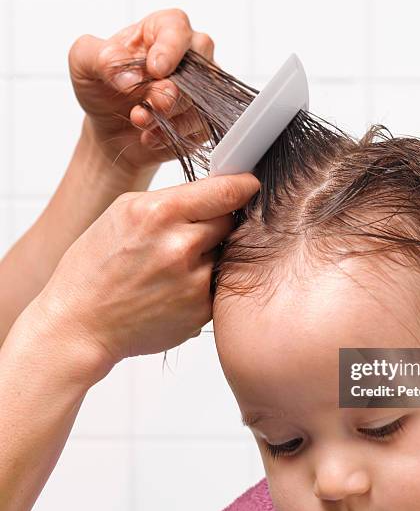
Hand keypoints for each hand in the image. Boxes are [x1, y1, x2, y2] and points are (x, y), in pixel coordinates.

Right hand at [29, 173, 259, 385]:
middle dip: (217, 224)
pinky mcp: (201, 310)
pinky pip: (218, 284)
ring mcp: (194, 282)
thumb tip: (216, 192)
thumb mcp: (124, 213)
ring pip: (226, 254)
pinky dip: (204, 282)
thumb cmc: (94, 267)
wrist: (79, 324)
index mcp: (159, 214)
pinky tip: (174, 288)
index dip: (242, 187)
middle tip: (190, 235)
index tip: (249, 186)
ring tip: (174, 266)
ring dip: (209, 256)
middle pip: (230, 222)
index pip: (226, 191)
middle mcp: (180, 247)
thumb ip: (172, 199)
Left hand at [68, 8, 213, 179]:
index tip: (154, 69)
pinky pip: (200, 126)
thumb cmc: (102, 88)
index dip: (170, 48)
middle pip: (200, 63)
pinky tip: (151, 136)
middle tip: (150, 102)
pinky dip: (172, 135)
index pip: (177, 28)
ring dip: (167, 116)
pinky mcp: (204, 119)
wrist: (110, 130)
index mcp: (161, 30)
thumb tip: (127, 74)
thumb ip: (99, 58)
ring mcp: (201, 89)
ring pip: (200, 100)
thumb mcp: (83, 64)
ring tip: (138, 121)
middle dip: (174, 89)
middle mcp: (189, 56)